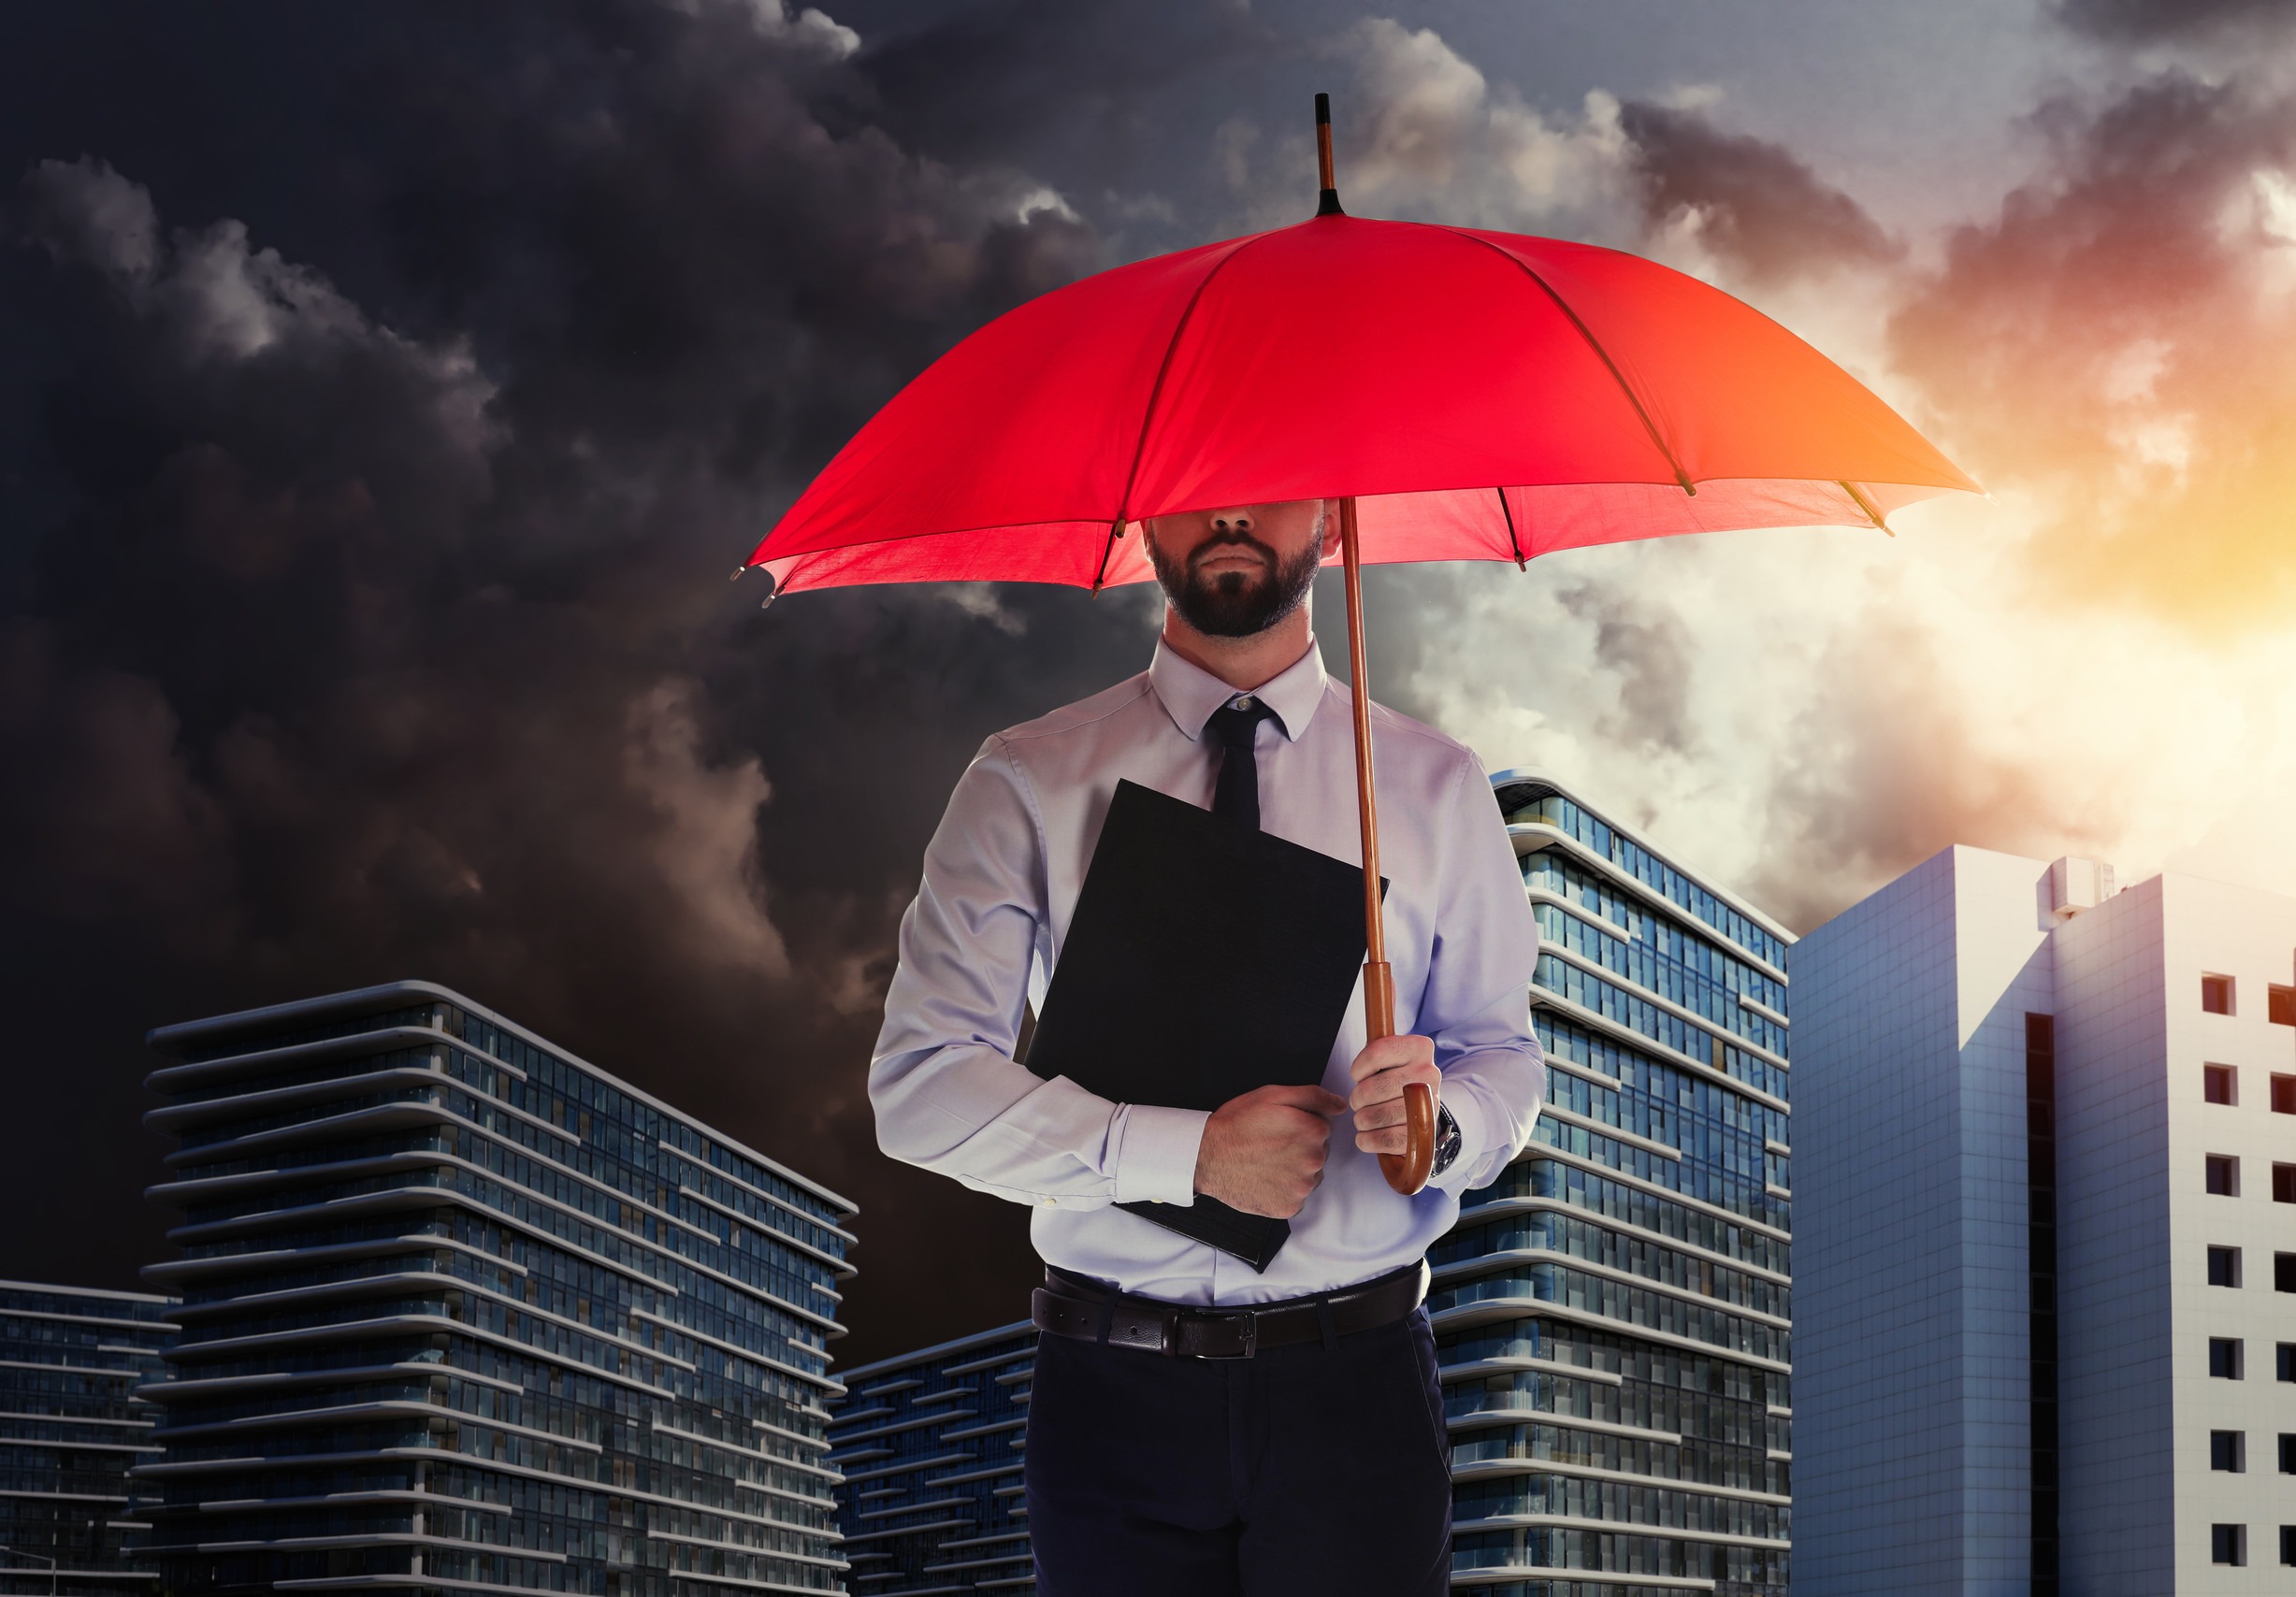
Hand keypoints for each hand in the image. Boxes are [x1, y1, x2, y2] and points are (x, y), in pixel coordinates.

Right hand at [1193, 1082, 1349, 1217]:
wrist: (1206, 1157)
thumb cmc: (1237, 1124)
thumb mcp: (1273, 1095)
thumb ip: (1313, 1096)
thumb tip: (1341, 1105)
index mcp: (1314, 1131)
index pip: (1322, 1126)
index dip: (1300, 1123)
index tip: (1279, 1126)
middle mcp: (1314, 1161)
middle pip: (1318, 1150)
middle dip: (1300, 1146)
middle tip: (1270, 1143)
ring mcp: (1302, 1187)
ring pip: (1309, 1174)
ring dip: (1294, 1168)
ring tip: (1266, 1161)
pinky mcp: (1289, 1207)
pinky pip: (1296, 1196)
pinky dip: (1284, 1189)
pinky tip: (1266, 1178)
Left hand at [1348, 1034, 1438, 1155]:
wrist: (1424, 1105)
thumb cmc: (1396, 1077)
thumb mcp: (1390, 1057)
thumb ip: (1376, 1052)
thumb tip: (1358, 1068)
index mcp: (1419, 1047)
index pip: (1377, 1053)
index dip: (1359, 1068)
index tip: (1357, 1075)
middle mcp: (1429, 1073)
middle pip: (1373, 1088)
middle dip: (1357, 1098)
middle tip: (1357, 1101)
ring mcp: (1431, 1103)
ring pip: (1378, 1115)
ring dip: (1362, 1120)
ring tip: (1361, 1119)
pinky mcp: (1425, 1131)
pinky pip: (1388, 1139)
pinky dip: (1369, 1140)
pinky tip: (1364, 1137)